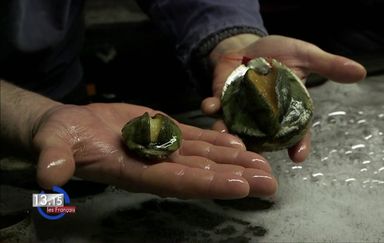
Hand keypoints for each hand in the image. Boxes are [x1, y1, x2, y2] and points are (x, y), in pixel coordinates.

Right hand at [32, 103, 276, 198]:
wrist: (70, 127)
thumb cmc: (60, 138)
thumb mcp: (53, 146)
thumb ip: (55, 160)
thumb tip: (48, 177)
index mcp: (135, 172)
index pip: (177, 182)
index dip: (209, 185)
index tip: (240, 186)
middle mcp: (156, 165)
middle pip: (202, 174)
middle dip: (235, 178)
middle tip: (269, 181)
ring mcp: (163, 150)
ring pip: (205, 157)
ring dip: (235, 161)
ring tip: (263, 164)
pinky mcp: (164, 133)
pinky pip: (195, 140)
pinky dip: (217, 143)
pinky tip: (239, 145)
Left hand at [202, 34, 366, 161]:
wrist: (249, 43)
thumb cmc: (279, 53)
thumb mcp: (305, 56)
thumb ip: (328, 66)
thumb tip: (360, 71)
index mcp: (286, 111)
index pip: (296, 132)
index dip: (299, 144)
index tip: (300, 157)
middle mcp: (262, 117)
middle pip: (263, 139)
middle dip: (258, 150)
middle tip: (255, 160)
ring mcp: (240, 110)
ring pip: (236, 128)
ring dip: (229, 133)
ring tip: (227, 136)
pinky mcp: (221, 99)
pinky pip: (216, 107)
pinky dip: (212, 108)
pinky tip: (211, 106)